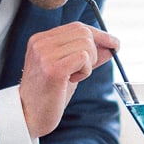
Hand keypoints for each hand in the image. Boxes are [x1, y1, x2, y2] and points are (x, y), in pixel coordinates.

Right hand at [18, 21, 117, 138]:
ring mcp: (45, 54)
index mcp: (40, 39)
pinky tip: (72, 80)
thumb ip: (87, 55)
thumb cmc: (49, 94)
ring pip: (86, 45)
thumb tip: (112, 45)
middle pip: (84, 33)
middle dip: (95, 51)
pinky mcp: (53, 69)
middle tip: (85, 70)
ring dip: (88, 64)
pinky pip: (83, 58)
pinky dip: (85, 71)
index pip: (77, 27)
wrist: (29, 116)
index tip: (114, 43)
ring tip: (74, 77)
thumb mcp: (69, 69)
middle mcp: (40, 43)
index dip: (99, 34)